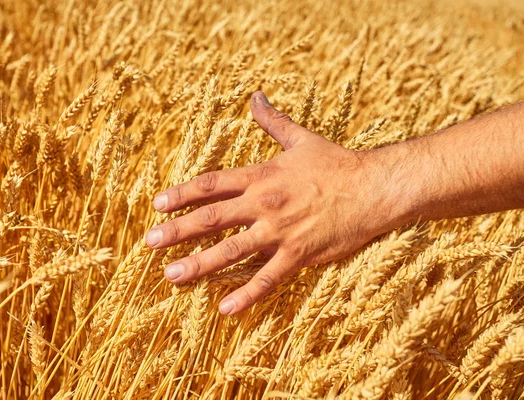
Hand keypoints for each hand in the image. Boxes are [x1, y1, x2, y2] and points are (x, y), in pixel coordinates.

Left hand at [145, 91, 408, 314]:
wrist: (374, 188)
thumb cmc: (337, 163)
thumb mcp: (301, 138)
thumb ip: (273, 120)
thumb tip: (255, 96)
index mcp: (262, 176)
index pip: (212, 185)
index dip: (183, 194)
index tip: (159, 204)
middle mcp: (264, 203)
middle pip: (212, 218)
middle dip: (178, 230)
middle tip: (149, 242)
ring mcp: (280, 231)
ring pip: (231, 250)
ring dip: (199, 264)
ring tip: (171, 275)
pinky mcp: (299, 254)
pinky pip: (268, 278)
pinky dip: (246, 294)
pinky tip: (224, 308)